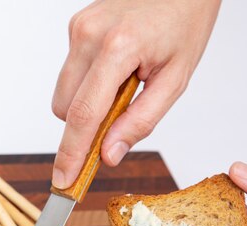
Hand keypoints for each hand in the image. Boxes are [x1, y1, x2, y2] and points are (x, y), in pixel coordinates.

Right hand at [51, 0, 220, 188]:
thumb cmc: (184, 23)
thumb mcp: (175, 79)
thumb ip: (140, 121)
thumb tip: (108, 154)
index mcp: (118, 49)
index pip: (83, 115)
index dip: (70, 154)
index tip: (62, 181)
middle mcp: (89, 36)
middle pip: (65, 109)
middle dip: (84, 124)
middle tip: (119, 115)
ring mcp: (78, 28)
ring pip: (63, 93)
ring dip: (86, 102)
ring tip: (122, 83)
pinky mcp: (75, 26)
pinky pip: (70, 73)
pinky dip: (88, 81)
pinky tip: (115, 67)